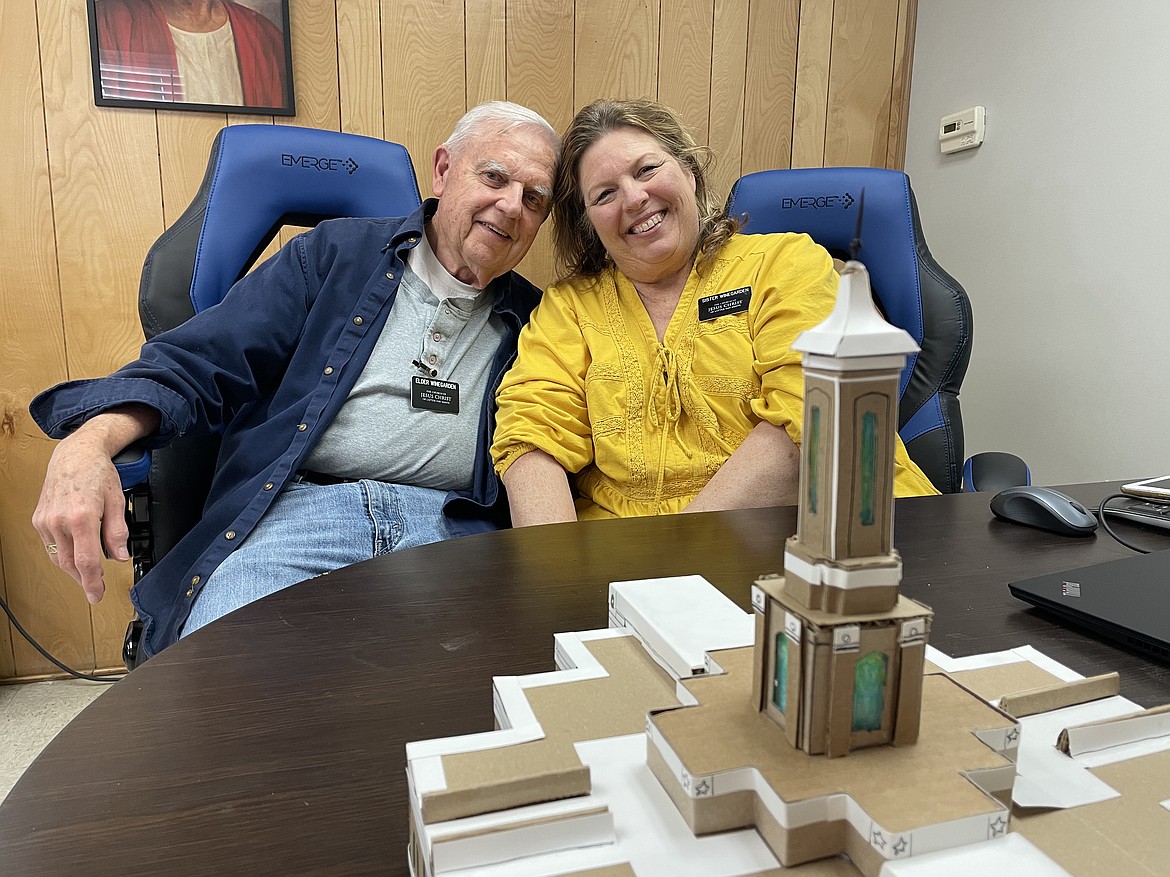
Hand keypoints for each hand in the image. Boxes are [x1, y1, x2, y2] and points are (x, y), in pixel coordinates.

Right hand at [31, 406, 158, 602]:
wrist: (75, 455)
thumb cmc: (97, 474)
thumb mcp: (117, 501)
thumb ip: (118, 531)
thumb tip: (120, 556)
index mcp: (82, 517)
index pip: (86, 561)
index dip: (92, 582)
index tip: (97, 595)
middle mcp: (59, 521)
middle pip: (69, 563)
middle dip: (83, 579)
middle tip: (96, 588)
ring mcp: (46, 521)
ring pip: (58, 557)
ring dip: (72, 568)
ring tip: (88, 573)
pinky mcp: (39, 520)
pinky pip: (51, 545)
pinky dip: (63, 553)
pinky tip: (74, 553)